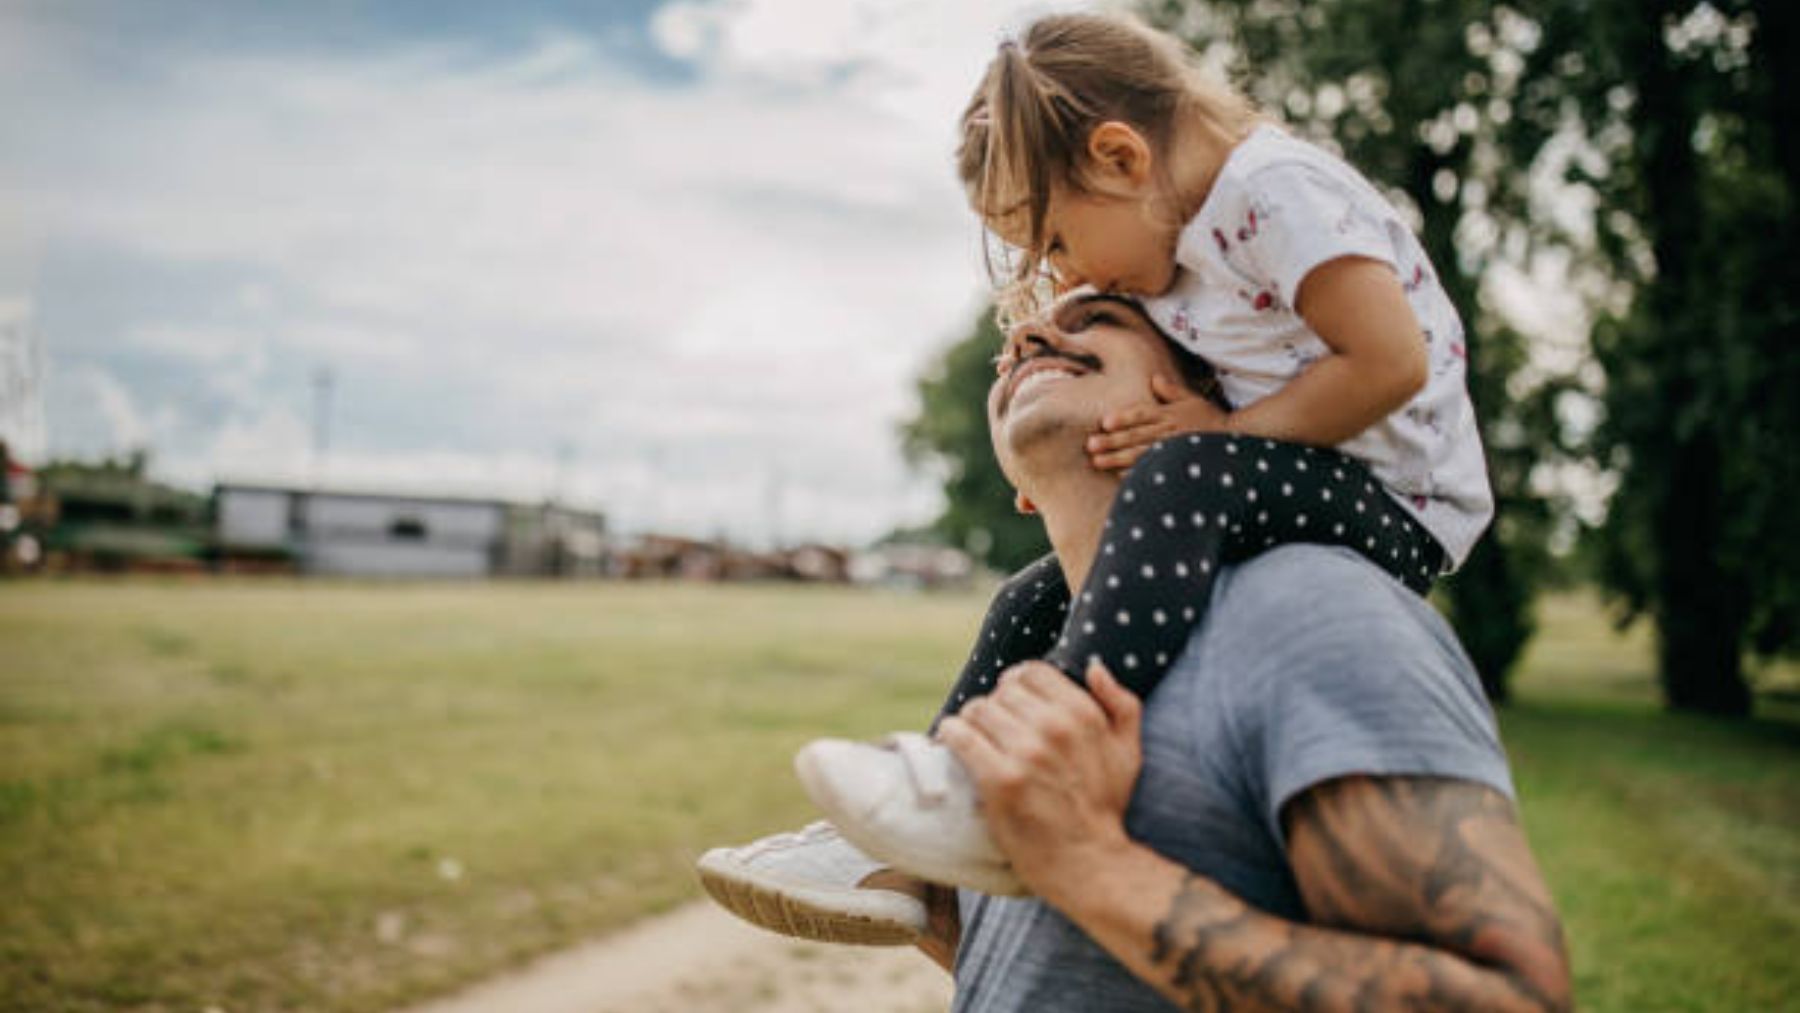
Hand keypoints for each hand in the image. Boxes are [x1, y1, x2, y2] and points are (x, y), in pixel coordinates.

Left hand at [936, 661, 1143, 903]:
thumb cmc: (1105, 807)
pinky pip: (960, 735)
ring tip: (976, 741)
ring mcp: (1026, 753)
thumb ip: (1121, 704)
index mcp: (1083, 714)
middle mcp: (1054, 727)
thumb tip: (1096, 667)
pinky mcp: (999, 780)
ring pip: (977, 709)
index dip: (1019, 686)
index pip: (1032, 672)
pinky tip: (954, 744)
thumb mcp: (1128, 753)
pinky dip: (951, 735)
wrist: (1088, 862)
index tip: (1014, 707)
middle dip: (996, 707)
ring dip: (972, 723)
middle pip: (1001, 691)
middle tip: (996, 731)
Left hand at [1086, 374, 1229, 471]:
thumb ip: (1171, 391)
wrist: (1236, 439)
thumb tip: (1154, 379)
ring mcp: (1173, 449)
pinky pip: (1155, 469)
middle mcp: (1169, 431)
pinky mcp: (1177, 464)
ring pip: (1140, 454)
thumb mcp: (1192, 400)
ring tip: (1098, 462)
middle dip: (1112, 441)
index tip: (1105, 422)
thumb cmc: (1210, 419)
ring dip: (1118, 459)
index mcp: (1169, 414)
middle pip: (1136, 436)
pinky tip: (1120, 476)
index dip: (1124, 417)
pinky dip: (1137, 473)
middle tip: (1091, 446)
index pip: (1143, 414)